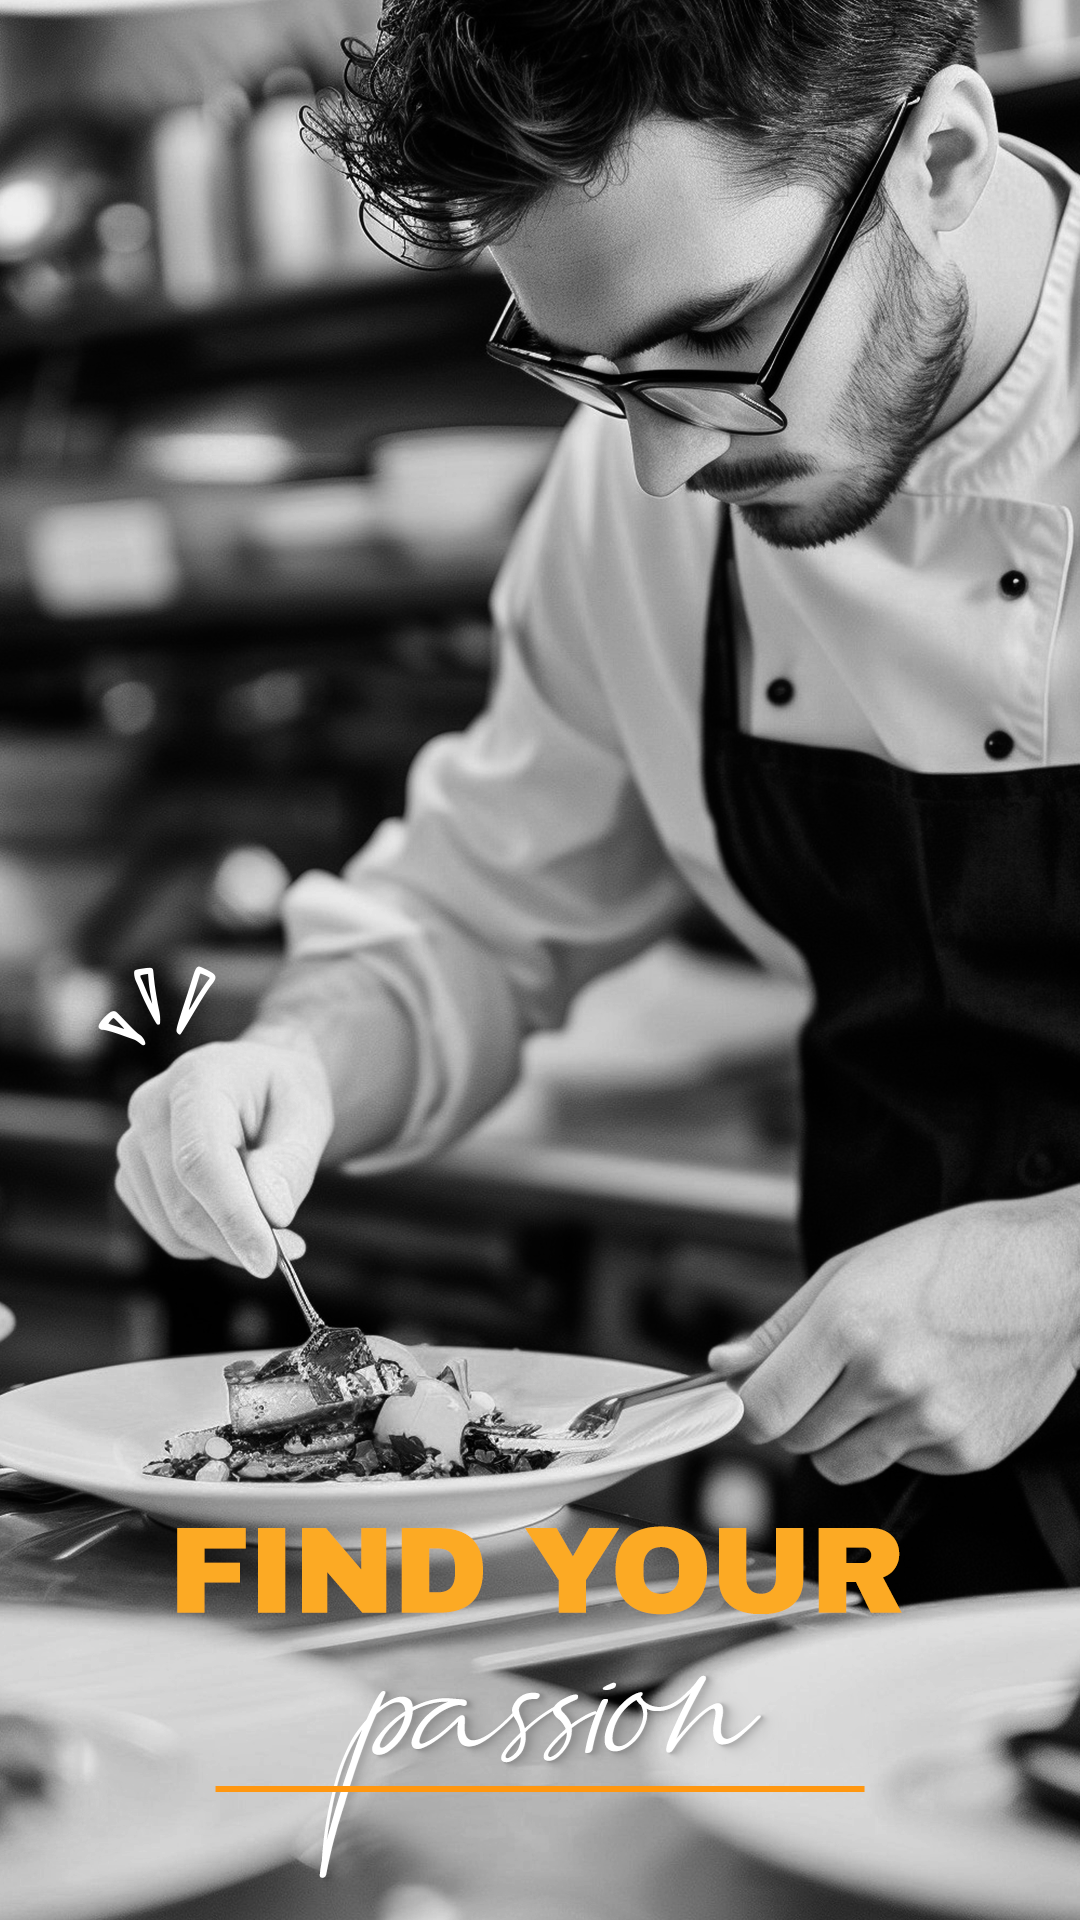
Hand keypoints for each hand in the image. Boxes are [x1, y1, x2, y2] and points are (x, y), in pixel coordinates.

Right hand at [115, 1037, 333, 1275]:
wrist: (256, 1085)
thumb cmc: (283, 1096)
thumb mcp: (309, 1115)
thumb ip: (292, 1161)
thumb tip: (273, 1212)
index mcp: (195, 1079)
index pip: (201, 1162)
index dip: (233, 1217)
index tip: (268, 1259)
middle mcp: (150, 1108)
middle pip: (184, 1204)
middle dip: (239, 1240)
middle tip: (291, 1248)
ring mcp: (132, 1146)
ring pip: (174, 1229)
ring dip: (227, 1244)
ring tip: (270, 1220)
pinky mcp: (132, 1179)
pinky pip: (168, 1235)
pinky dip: (208, 1242)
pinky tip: (237, 1215)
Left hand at [707, 1194, 1079, 1481]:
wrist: (1055, 1273)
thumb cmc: (958, 1257)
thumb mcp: (854, 1268)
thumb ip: (781, 1325)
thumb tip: (727, 1363)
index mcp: (850, 1322)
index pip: (764, 1408)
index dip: (746, 1410)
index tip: (750, 1403)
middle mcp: (889, 1377)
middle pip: (797, 1440)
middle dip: (797, 1415)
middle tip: (825, 1378)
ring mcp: (931, 1420)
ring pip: (842, 1465)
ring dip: (842, 1435)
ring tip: (876, 1384)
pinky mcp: (967, 1451)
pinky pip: (901, 1465)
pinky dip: (901, 1439)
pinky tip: (927, 1391)